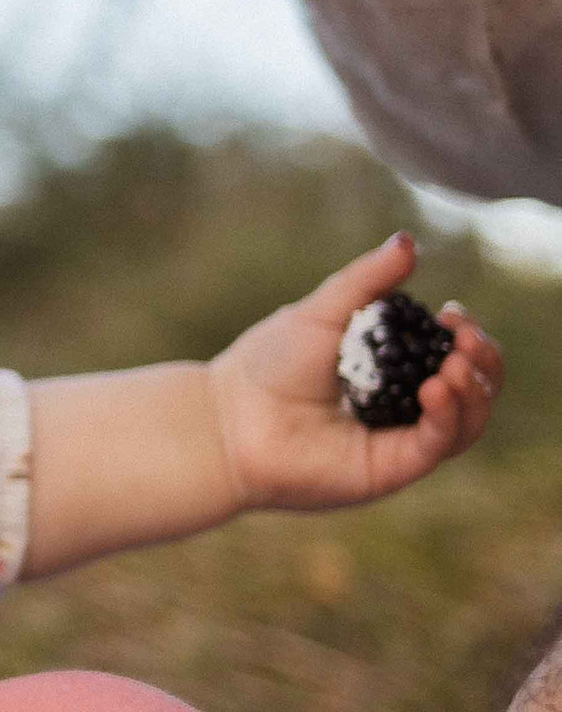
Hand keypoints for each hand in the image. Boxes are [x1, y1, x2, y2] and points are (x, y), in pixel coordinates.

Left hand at [207, 233, 500, 512]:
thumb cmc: (267, 365)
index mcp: (393, 371)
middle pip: (472, 391)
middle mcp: (403, 407)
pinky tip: (437, 387)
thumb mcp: (323, 311)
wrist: (228, 417)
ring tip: (457, 362)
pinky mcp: (390, 469)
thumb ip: (367, 281)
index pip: (454, 357)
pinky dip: (447, 415)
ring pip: (465, 423)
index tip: (455, 315)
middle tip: (467, 338)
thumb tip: (409, 242)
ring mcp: (398, 441)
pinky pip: (436, 445)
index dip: (467, 337)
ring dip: (474, 390)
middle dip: (483, 362)